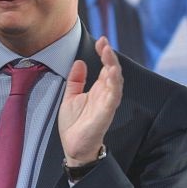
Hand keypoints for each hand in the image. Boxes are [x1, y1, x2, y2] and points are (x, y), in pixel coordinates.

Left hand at [58, 37, 122, 164]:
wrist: (73, 146)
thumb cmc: (74, 125)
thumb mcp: (70, 97)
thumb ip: (76, 80)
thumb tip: (79, 62)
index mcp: (98, 89)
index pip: (105, 67)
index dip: (104, 53)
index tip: (101, 41)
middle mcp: (105, 94)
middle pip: (113, 71)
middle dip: (110, 56)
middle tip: (104, 43)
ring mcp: (107, 103)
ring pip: (116, 81)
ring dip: (113, 66)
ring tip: (108, 53)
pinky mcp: (106, 113)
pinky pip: (113, 96)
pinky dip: (113, 84)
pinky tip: (110, 73)